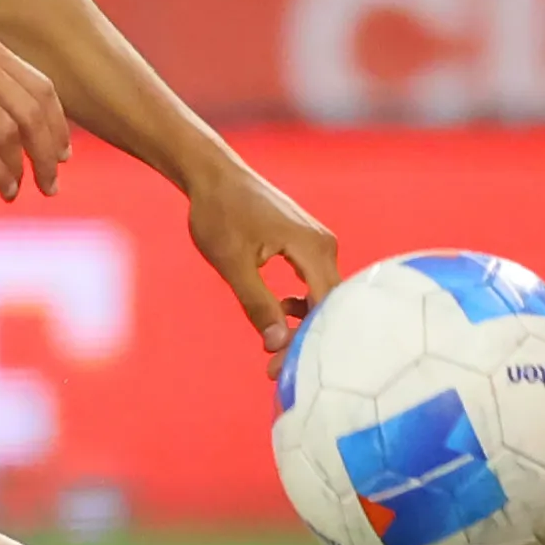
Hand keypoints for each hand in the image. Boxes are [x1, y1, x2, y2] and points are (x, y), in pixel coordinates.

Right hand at [0, 27, 69, 200]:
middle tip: (52, 182)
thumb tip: (8, 113)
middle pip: (33, 112)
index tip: (62, 153)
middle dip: (48, 152)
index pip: (41, 87)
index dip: (57, 125)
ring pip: (10, 133)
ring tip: (21, 190)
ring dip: (23, 168)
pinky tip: (2, 189)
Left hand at [184, 157, 336, 354]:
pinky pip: (316, 281)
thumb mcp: (233, 264)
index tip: (279, 366)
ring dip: (303, 323)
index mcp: (311, 247)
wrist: (214, 176)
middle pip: (329, 304)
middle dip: (305, 339)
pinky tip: (281, 309)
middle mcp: (324, 244)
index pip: (323, 307)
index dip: (305, 341)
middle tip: (274, 368)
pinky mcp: (309, 243)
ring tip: (274, 346)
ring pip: (324, 295)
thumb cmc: (219, 214)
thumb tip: (276, 344)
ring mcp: (319, 242)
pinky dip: (302, 304)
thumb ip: (257, 304)